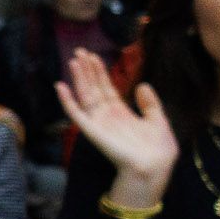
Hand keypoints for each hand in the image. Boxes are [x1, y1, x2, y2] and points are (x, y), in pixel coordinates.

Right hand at [55, 49, 175, 207]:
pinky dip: (67, 101)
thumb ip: (150, 103)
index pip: (107, 88)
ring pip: (85, 96)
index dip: (100, 72)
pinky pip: (76, 115)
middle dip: (87, 70)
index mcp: (121, 113)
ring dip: (79, 79)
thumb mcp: (158, 120)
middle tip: (79, 51)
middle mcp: (107, 116)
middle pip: (94, 88)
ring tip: (74, 61)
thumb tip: (142, 84)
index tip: (94, 56)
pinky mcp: (92, 131)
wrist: (154, 167)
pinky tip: (61, 87)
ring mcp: (98, 123)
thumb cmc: (158, 149)